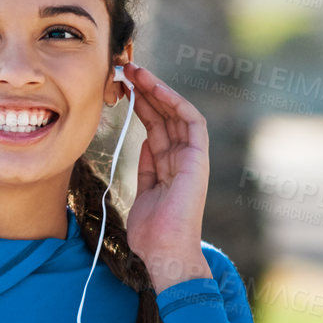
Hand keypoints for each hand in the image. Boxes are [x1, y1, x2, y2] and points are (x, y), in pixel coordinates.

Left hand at [124, 64, 213, 291]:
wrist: (165, 251)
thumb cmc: (151, 233)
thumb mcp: (143, 194)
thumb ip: (146, 169)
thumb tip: (143, 145)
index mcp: (169, 167)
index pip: (157, 129)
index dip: (143, 107)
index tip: (124, 90)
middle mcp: (182, 159)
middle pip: (165, 117)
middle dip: (147, 93)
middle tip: (127, 71)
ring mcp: (192, 157)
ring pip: (175, 114)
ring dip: (157, 91)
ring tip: (137, 72)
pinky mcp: (198, 158)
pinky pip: (190, 122)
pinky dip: (175, 103)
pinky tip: (157, 89)